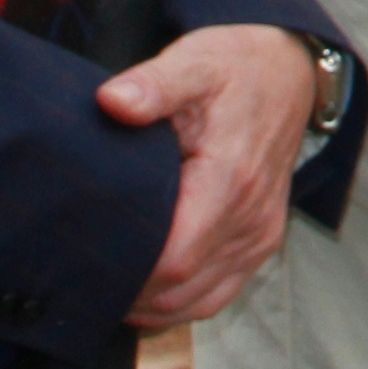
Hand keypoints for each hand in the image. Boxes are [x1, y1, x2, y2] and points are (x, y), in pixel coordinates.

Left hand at [98, 25, 328, 325]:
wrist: (288, 73)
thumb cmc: (234, 68)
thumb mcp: (193, 62)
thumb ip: (153, 85)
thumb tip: (112, 102)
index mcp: (230, 180)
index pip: (176, 258)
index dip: (129, 273)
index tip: (87, 263)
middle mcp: (251, 218)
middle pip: (182, 290)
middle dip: (130, 294)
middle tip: (79, 280)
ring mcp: (259, 235)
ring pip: (199, 301)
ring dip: (151, 306)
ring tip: (105, 291)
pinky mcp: (261, 242)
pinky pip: (218, 294)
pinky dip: (179, 304)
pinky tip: (144, 295)